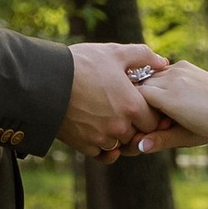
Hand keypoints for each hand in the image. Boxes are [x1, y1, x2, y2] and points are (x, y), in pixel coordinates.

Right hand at [60, 41, 168, 158]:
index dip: (152, 114)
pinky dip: (106, 148)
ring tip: (114, 121)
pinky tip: (103, 135)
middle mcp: (119, 126)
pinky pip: (103, 155)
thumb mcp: (114, 53)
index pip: (154, 121)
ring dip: (121, 137)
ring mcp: (101, 138)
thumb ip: (143, 56)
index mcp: (131, 105)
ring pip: (121, 145)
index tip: (144, 106)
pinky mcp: (83, 145)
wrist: (44, 80)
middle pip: (139, 135)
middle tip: (130, 114)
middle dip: (137, 126)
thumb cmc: (81, 64)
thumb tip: (163, 62)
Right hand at [125, 57, 207, 146]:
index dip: (135, 109)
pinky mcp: (188, 66)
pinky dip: (163, 80)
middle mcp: (173, 78)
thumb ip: (160, 140)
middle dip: (141, 98)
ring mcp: (181, 70)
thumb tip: (140, 147)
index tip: (140, 120)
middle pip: (142, 84)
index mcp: (169, 97)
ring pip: (153, 75)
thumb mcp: (185, 137)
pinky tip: (170, 94)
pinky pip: (166, 70)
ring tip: (160, 105)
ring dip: (151, 88)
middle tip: (148, 114)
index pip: (136, 96)